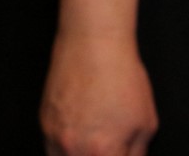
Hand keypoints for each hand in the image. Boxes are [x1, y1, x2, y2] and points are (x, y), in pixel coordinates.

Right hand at [40, 31, 156, 155]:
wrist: (92, 43)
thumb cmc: (120, 77)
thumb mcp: (145, 123)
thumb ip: (135, 153)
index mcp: (102, 152)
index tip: (118, 154)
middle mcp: (72, 147)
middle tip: (106, 148)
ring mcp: (52, 133)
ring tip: (92, 147)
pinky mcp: (43, 119)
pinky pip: (50, 147)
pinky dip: (63, 149)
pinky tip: (78, 138)